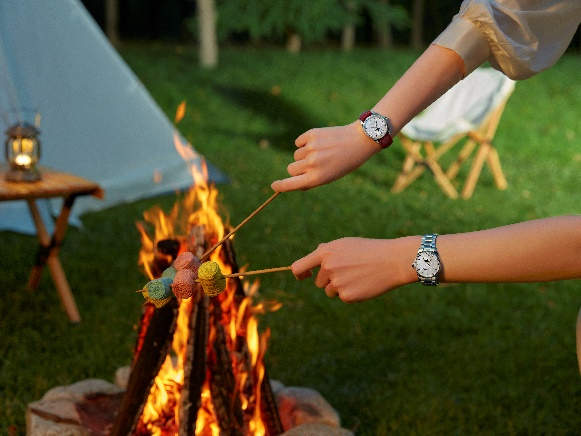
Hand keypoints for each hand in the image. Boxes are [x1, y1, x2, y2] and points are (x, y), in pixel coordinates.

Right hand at [271, 122, 379, 191]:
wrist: (358, 141)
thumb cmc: (344, 162)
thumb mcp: (329, 177)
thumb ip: (310, 180)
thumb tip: (291, 181)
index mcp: (317, 178)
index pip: (291, 184)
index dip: (280, 186)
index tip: (273, 186)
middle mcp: (312, 164)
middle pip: (291, 169)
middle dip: (297, 168)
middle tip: (312, 165)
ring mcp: (311, 149)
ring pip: (296, 155)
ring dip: (304, 155)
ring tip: (322, 152)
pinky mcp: (311, 135)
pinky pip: (298, 142)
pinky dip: (305, 143)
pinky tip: (319, 142)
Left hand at [292, 237, 418, 302]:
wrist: (392, 260)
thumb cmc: (369, 250)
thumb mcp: (346, 244)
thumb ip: (328, 250)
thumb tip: (315, 255)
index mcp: (325, 252)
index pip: (299, 267)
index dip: (299, 274)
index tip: (303, 277)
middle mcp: (328, 267)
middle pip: (318, 282)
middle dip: (329, 280)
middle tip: (350, 272)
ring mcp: (337, 282)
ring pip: (329, 291)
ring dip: (339, 288)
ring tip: (358, 277)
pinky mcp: (347, 296)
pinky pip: (343, 297)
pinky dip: (351, 293)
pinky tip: (364, 284)